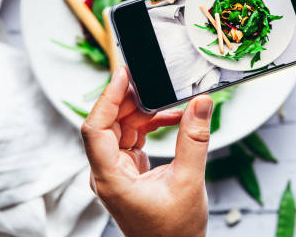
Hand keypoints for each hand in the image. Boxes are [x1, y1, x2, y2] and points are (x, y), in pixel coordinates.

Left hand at [81, 66, 212, 236]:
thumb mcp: (188, 182)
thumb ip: (194, 140)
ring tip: (171, 104)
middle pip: (108, 123)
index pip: (95, 129)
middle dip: (130, 100)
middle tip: (152, 82)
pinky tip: (171, 119)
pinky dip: (150, 125)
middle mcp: (106, 173)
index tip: (122, 75)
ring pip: (121, 128)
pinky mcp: (127, 170)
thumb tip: (201, 104)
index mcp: (110, 179)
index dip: (106, 98)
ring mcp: (115, 171)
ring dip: (144, 112)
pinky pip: (132, 137)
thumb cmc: (174, 231)